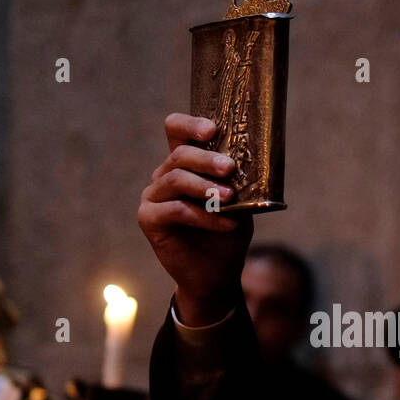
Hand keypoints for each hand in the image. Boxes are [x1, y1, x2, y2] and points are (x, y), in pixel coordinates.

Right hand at [137, 114, 253, 324]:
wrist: (216, 274)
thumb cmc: (227, 232)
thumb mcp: (240, 201)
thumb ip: (237, 180)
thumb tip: (251, 160)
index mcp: (184, 164)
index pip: (176, 130)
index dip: (190, 125)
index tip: (213, 130)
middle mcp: (164, 176)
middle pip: (179, 155)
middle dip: (207, 159)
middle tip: (230, 168)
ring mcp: (153, 196)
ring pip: (176, 179)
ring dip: (206, 188)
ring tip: (230, 197)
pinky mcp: (148, 219)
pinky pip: (176, 209)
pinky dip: (204, 216)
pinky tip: (226, 223)